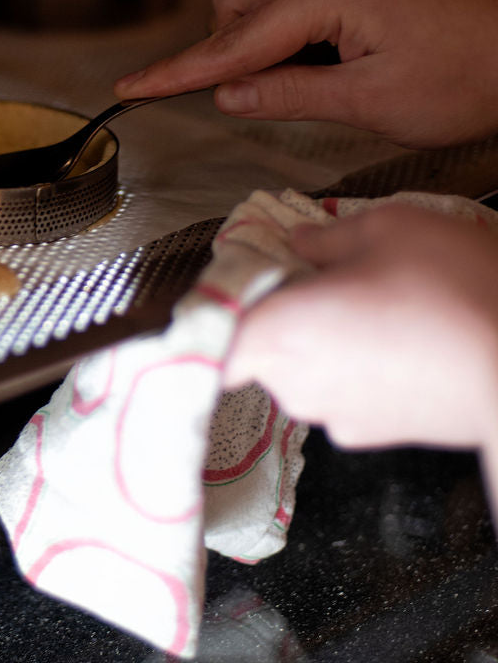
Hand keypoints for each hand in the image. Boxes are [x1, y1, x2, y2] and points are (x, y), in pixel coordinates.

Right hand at [114, 0, 497, 147]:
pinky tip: (320, 64)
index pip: (235, 42)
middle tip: (251, 103)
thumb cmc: (464, 78)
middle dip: (226, 57)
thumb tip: (228, 96)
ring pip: (259, 2)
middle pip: (235, 9)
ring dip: (257, 46)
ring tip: (310, 85)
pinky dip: (285, 34)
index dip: (179, 72)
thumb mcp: (369, 103)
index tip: (133, 87)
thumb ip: (287, 95)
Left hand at [224, 207, 497, 493]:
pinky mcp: (371, 435)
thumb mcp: (390, 228)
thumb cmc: (454, 290)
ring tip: (380, 305)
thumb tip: (300, 242)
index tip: (239, 285)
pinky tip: (402, 340)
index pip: (209, 339)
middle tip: (329, 278)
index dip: (217, 311)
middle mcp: (295, 384)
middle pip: (260, 347)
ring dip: (325, 339)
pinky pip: (342, 391)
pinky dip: (359, 368)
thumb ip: (327, 235)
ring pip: (303, 369)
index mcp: (281, 331)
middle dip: (284, 312)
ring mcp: (333, 417)